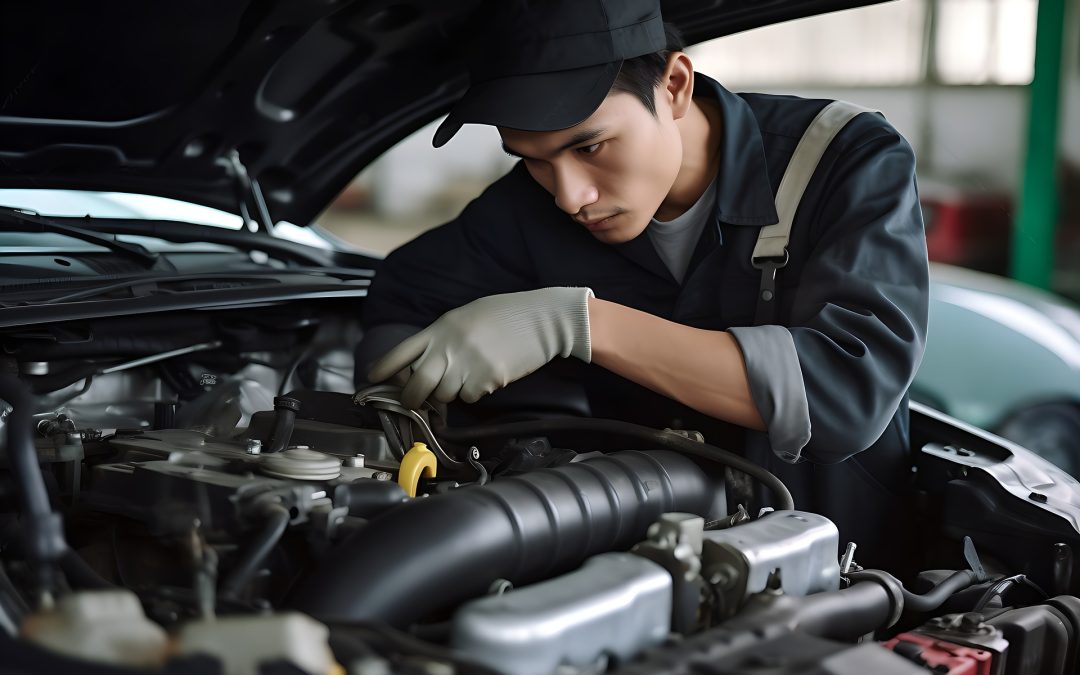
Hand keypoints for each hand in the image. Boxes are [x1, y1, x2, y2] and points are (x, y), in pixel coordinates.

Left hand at [368, 287, 592, 408]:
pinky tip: (489, 375)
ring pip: (445, 395)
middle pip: (417, 385)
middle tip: (415, 403)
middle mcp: (449, 346)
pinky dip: (476, 393)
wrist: (544, 319)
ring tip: (470, 373)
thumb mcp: (467, 317)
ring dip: (452, 392)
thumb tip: (426, 364)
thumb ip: (444, 338)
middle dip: (412, 399)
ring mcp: (468, 364)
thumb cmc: (507, 315)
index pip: (402, 351)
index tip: (372, 379)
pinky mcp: (487, 379)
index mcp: (441, 327)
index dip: (383, 368)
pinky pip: (470, 397)